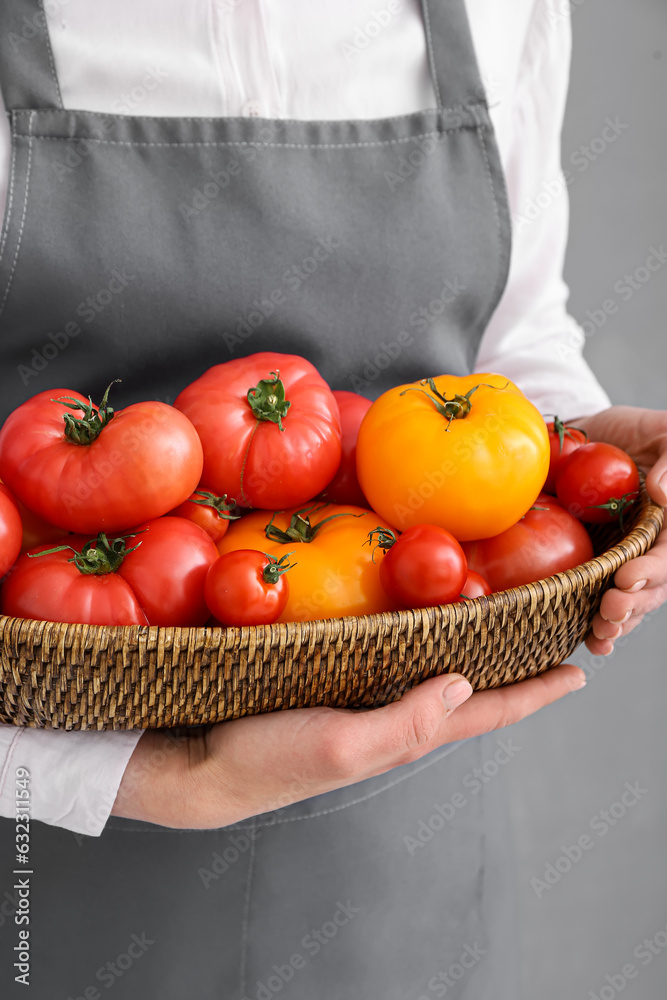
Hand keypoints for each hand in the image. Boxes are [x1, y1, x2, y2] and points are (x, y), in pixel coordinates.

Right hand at [112, 664, 584, 827]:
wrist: (206, 766)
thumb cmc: (269, 757)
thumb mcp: (344, 744)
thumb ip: (407, 721)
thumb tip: (464, 686)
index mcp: (404, 736)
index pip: (486, 715)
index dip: (534, 696)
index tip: (577, 673)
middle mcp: (394, 721)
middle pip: (471, 697)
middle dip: (514, 673)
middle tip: (545, 639)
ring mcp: (365, 706)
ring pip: (436, 678)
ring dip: (474, 657)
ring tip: (498, 628)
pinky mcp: (337, 689)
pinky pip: (397, 666)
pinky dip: (423, 647)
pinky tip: (418, 628)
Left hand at [575, 405, 666, 654]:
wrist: (591, 438)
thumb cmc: (639, 432)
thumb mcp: (665, 431)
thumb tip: (662, 492)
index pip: (666, 555)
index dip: (651, 570)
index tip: (627, 577)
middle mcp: (649, 547)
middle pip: (650, 586)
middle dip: (631, 603)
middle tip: (608, 610)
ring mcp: (622, 558)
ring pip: (627, 599)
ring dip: (614, 621)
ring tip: (598, 633)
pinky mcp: (591, 563)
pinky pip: (593, 595)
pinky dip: (589, 619)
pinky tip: (585, 639)